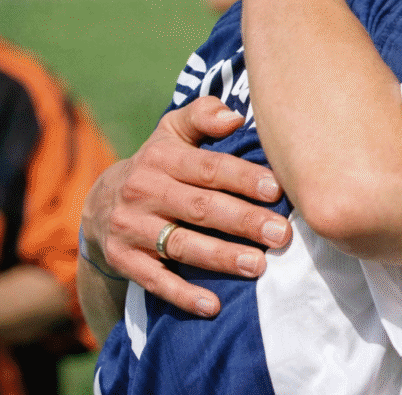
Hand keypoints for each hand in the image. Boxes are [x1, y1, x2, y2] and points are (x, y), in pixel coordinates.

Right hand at [82, 96, 291, 316]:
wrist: (99, 203)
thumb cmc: (160, 163)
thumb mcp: (173, 131)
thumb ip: (204, 116)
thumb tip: (235, 116)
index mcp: (161, 158)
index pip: (209, 168)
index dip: (244, 179)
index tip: (277, 190)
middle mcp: (144, 192)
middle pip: (201, 208)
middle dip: (244, 221)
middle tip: (281, 234)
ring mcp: (131, 229)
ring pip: (182, 245)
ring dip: (222, 258)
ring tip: (259, 265)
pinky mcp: (124, 261)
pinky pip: (155, 281)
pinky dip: (184, 295)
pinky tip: (214, 306)